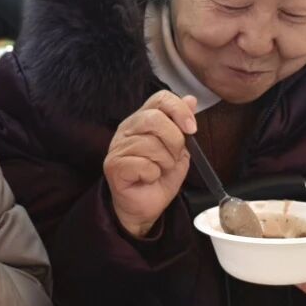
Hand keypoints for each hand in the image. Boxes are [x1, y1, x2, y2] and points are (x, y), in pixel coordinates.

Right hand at [103, 91, 197, 237]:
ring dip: (165, 162)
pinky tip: (148, 178)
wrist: (146, 207)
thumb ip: (183, 126)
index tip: (192, 129)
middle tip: (174, 157)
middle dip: (174, 141)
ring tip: (160, 170)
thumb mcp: (179, 150)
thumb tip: (191, 99)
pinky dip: (153, 174)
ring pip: (150, 144)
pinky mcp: (113, 166)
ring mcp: (117, 146)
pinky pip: (143, 164)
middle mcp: (127, 128)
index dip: (179, 110)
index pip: (160, 99)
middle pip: (155, 119)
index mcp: (143, 119)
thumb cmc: (160, 177)